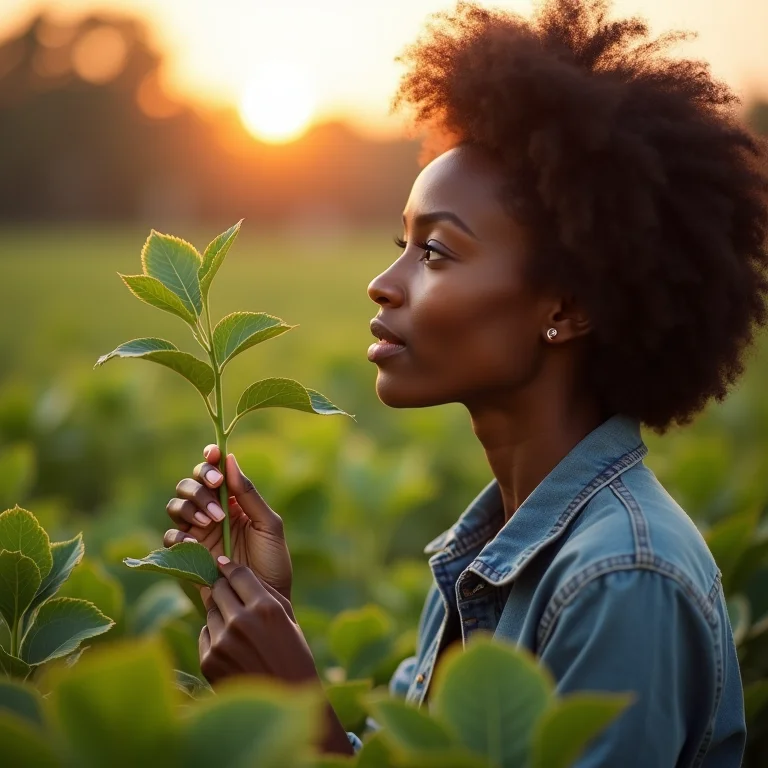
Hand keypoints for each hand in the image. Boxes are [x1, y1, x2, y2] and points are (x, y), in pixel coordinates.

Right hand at [164, 445, 292, 600]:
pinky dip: (179, 535)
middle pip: (190, 484)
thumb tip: (230, 460)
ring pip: (176, 506)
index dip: (210, 459)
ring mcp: (197, 533)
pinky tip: (196, 541)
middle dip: (200, 484)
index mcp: (234, 501)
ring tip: (211, 520)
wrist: (263, 600)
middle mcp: (212, 512)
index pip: (215, 472)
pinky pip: (170, 537)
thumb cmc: (272, 562)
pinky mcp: (187, 555)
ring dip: (191, 506)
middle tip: (217, 490)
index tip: (213, 455)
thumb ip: (248, 494)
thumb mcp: (268, 525)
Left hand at [201, 557, 354, 755]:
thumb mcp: (287, 618)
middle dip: (223, 589)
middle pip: (218, 589)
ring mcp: (222, 642)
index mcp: (266, 608)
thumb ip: (264, 592)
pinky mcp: (208, 661)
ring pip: (210, 612)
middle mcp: (241, 621)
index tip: (223, 564)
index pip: (238, 574)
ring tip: (238, 631)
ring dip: (220, 615)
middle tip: (230, 595)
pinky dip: (214, 637)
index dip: (229, 567)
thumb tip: (234, 569)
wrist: (284, 703)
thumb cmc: (292, 655)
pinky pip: (205, 635)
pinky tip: (232, 649)